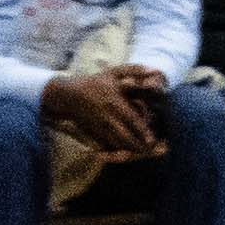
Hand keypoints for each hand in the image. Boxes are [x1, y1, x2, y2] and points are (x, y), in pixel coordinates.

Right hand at [42, 67, 161, 157]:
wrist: (69, 94)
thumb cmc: (96, 82)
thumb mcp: (114, 72)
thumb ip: (136, 70)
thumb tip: (156, 69)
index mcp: (115, 102)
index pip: (131, 118)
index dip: (142, 130)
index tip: (152, 140)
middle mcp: (107, 116)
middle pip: (124, 135)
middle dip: (137, 145)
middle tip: (151, 151)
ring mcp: (99, 126)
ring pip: (115, 142)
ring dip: (128, 150)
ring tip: (142, 154)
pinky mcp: (93, 132)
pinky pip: (106, 144)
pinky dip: (116, 151)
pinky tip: (126, 154)